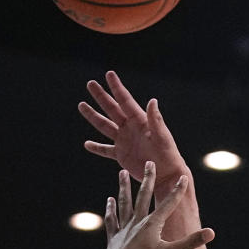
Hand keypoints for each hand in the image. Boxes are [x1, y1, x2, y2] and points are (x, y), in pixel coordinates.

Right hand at [80, 70, 187, 187]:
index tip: (109, 74)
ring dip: (93, 116)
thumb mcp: (162, 136)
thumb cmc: (167, 154)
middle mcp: (129, 128)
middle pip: (111, 109)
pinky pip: (105, 150)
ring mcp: (124, 141)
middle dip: (101, 96)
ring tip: (81, 105)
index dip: (116, 87)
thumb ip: (155, 120)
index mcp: (139, 121)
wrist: (166, 174)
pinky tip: (87, 144)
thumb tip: (152, 101)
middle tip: (90, 84)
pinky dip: (96, 147)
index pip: (125, 100)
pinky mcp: (121, 156)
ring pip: (104, 126)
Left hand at [102, 162, 212, 248]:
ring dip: (124, 187)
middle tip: (149, 163)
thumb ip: (191, 242)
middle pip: (143, 195)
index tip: (182, 176)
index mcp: (152, 224)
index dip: (177, 190)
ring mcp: (124, 228)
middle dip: (148, 179)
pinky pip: (112, 220)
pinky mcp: (114, 237)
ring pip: (125, 203)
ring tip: (121, 173)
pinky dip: (110, 210)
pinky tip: (110, 201)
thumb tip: (211, 233)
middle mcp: (137, 221)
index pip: (168, 203)